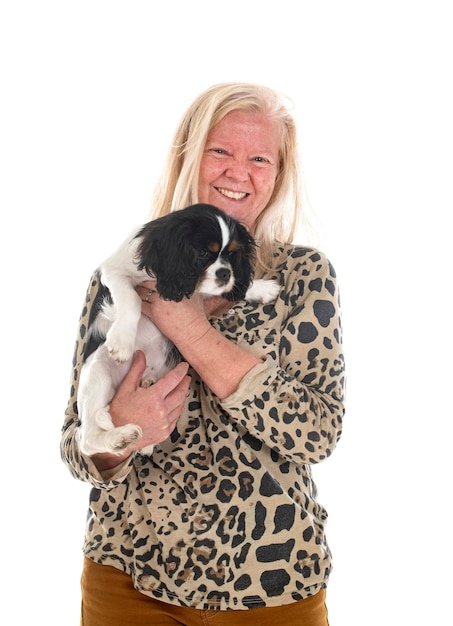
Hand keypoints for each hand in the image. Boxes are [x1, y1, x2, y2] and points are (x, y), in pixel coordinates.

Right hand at [91, 350, 190, 471]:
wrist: (115, 436)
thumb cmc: (119, 412)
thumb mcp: (126, 388)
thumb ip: (136, 370)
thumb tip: (140, 354)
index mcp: (154, 397)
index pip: (174, 379)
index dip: (181, 371)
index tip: (184, 366)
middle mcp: (163, 411)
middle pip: (181, 392)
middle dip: (185, 383)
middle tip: (186, 377)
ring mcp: (165, 423)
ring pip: (180, 406)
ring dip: (182, 396)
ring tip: (181, 390)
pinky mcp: (165, 432)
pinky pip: (176, 418)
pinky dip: (177, 409)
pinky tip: (174, 406)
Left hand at [137, 281, 211, 347]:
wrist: (193, 331)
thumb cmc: (196, 315)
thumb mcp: (194, 295)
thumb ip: (184, 286)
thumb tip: (177, 281)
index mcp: (178, 284)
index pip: (160, 275)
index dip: (152, 276)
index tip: (149, 278)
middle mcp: (168, 290)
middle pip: (148, 281)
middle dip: (143, 283)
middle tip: (139, 284)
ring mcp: (160, 300)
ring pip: (142, 292)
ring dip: (139, 292)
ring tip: (138, 293)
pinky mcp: (154, 311)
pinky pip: (141, 304)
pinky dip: (138, 303)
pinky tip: (138, 304)